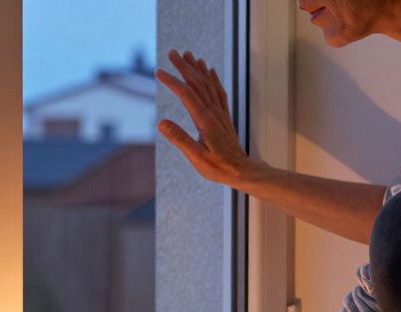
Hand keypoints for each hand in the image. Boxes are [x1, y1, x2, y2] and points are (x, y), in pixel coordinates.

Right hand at [155, 49, 255, 185]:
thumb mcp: (196, 157)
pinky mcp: (224, 116)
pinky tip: (209, 70)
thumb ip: (179, 138)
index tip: (158, 72)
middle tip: (172, 52)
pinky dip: (213, 78)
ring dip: (197, 68)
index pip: (186, 94)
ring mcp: (220, 113)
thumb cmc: (218, 167)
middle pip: (198, 83)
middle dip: (184, 66)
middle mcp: (214, 112)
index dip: (172, 81)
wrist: (242, 171)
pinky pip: (219, 91)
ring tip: (188, 55)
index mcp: (205, 120)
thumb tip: (161, 122)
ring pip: (208, 84)